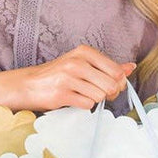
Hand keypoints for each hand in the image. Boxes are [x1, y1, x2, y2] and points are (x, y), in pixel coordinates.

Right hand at [19, 45, 136, 111]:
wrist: (27, 84)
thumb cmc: (56, 75)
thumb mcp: (82, 64)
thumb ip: (107, 66)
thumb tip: (130, 67)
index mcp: (84, 52)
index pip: (116, 71)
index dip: (117, 82)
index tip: (106, 84)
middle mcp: (77, 62)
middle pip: (110, 85)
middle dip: (107, 93)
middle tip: (94, 92)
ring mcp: (68, 78)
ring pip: (100, 96)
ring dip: (93, 100)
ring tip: (80, 95)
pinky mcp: (62, 94)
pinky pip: (87, 104)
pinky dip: (84, 105)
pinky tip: (73, 100)